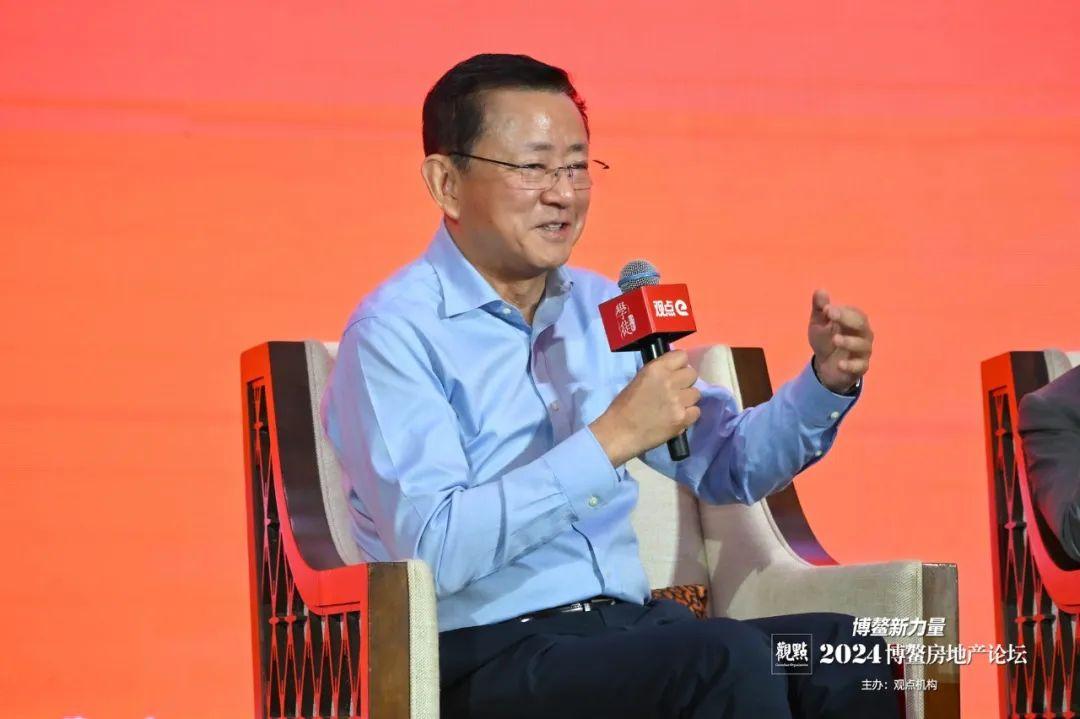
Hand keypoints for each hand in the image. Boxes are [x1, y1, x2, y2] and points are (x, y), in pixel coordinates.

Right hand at [589, 350, 701, 466]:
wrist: (619, 433)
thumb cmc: (623, 407)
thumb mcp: (639, 380)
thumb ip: (659, 374)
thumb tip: (675, 374)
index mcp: (656, 369)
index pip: (682, 356)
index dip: (679, 365)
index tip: (674, 373)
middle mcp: (669, 381)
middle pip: (692, 374)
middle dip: (685, 382)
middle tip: (675, 392)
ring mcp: (678, 401)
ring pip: (696, 394)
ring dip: (687, 400)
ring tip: (674, 407)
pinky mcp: (682, 418)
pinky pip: (696, 411)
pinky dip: (688, 415)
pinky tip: (676, 418)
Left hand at [808, 289, 873, 393]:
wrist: (825, 365)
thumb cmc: (825, 339)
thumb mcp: (818, 323)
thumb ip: (820, 308)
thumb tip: (820, 290)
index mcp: (854, 320)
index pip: (854, 312)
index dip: (842, 311)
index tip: (827, 310)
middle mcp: (863, 334)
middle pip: (862, 325)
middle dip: (848, 320)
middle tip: (831, 317)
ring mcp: (863, 351)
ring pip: (863, 346)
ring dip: (849, 342)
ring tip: (835, 339)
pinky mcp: (860, 367)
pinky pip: (860, 366)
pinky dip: (851, 365)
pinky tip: (840, 364)